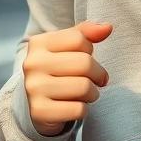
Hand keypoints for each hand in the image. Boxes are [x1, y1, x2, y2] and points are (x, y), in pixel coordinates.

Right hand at [23, 19, 111, 135]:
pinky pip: (78, 109)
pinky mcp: (39, 112)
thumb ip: (87, 32)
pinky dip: (83, 110)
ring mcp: (34, 89)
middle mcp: (33, 64)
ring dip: (92, 93)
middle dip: (98, 73)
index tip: (86, 57)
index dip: (89, 49)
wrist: (35, 102)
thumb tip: (107, 28)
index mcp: (39, 43)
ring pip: (84, 87)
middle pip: (85, 63)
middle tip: (96, 80)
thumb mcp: (68, 46)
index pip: (80, 39)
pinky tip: (74, 106)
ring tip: (86, 93)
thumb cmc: (58, 69)